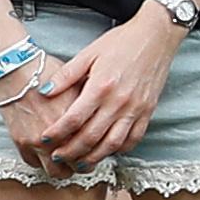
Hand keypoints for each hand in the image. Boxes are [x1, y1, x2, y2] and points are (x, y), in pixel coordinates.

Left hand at [20, 9, 180, 170]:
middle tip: (57, 158)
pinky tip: (107, 151)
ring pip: (112, 144)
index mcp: (101, 86)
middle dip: (71, 151)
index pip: (74, 119)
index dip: (56, 133)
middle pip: (91, 137)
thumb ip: (66, 75)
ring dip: (94, 157)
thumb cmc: (121, 42)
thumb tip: (43, 92)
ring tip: (80, 164)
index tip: (44, 139)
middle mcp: (119, 102)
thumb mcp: (89, 53)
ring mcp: (136, 109)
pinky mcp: (148, 111)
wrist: (156, 36)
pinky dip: (119, 150)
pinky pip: (134, 138)